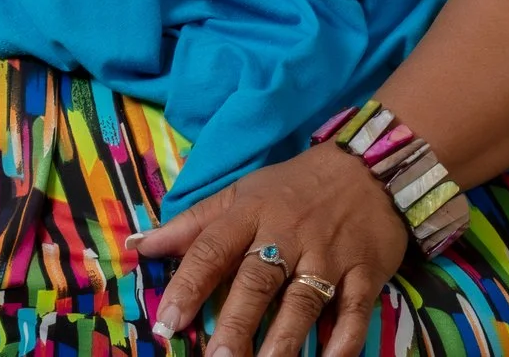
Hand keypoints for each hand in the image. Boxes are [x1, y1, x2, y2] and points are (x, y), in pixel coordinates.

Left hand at [134, 143, 405, 356]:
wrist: (368, 169)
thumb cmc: (292, 187)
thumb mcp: (239, 194)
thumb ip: (191, 224)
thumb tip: (139, 245)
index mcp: (250, 213)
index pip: (212, 250)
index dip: (188, 287)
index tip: (167, 323)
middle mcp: (287, 236)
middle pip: (257, 281)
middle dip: (236, 322)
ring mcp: (329, 257)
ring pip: (303, 302)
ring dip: (283, 340)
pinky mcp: (366, 274)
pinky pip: (353, 312)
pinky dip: (343, 342)